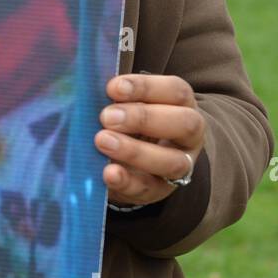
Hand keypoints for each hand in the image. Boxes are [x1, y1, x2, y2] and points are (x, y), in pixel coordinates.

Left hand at [95, 74, 205, 207]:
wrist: (132, 162)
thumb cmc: (128, 123)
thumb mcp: (126, 106)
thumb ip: (115, 99)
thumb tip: (89, 90)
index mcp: (182, 104)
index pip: (175, 90)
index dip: (145, 87)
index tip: (113, 88)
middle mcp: (189, 135)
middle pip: (184, 123)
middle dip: (144, 118)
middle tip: (107, 117)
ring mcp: (180, 165)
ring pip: (172, 161)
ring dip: (135, 151)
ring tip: (102, 141)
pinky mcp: (161, 191)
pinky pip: (149, 188)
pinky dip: (127, 181)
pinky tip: (108, 172)